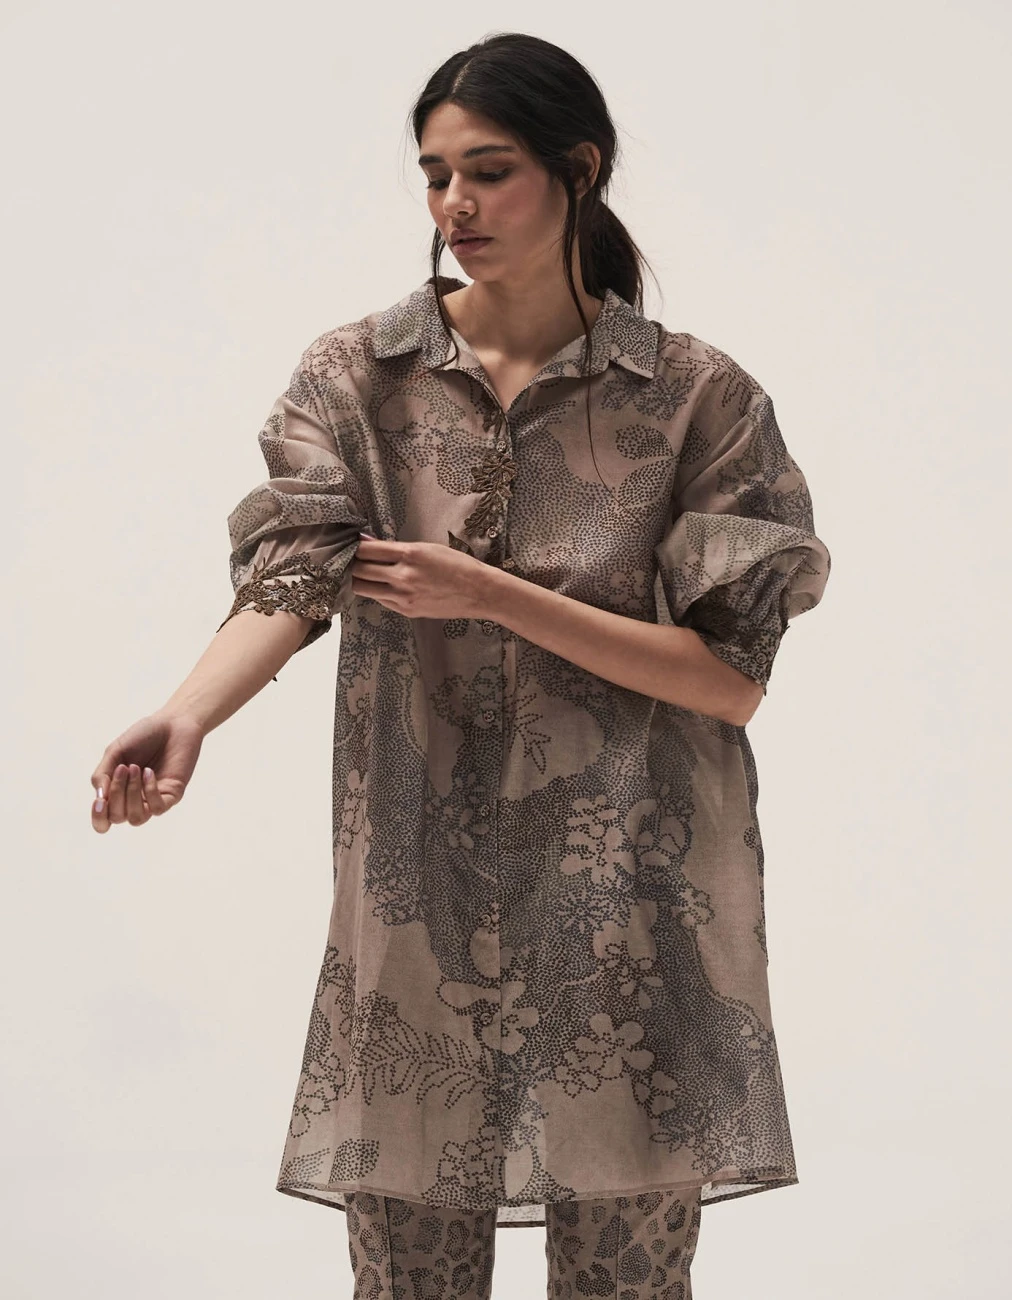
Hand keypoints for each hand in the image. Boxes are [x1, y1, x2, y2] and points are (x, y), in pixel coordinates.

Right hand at [90, 711, 204, 833]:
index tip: (99, 801)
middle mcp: (134, 800)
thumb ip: (102, 775)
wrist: (172, 723)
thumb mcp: (115, 752)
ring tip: (135, 769)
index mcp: (117, 792)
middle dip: (116, 793)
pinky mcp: (172, 795)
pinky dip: (150, 791)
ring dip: (132, 794)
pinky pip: (158, 808)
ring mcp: (153, 799)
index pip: (103, 820)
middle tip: (124, 768)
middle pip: (117, 817)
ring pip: (136, 818)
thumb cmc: (142, 736)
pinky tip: (149, 772)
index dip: (98, 818)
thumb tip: (100, 798)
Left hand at [349, 537, 495, 620]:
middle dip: (351, 564)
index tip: (349, 545)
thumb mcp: (427, 548)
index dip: (353, 548)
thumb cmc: (456, 565)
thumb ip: (396, 548)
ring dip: (358, 580)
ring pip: (364, 589)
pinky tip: (380, 585)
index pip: (366, 550)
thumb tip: (368, 543)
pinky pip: (381, 600)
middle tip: (348, 560)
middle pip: (359, 570)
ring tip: (358, 574)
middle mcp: (403, 576)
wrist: (478, 592)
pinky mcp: (406, 611)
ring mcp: (403, 596)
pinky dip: (377, 592)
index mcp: (409, 555)